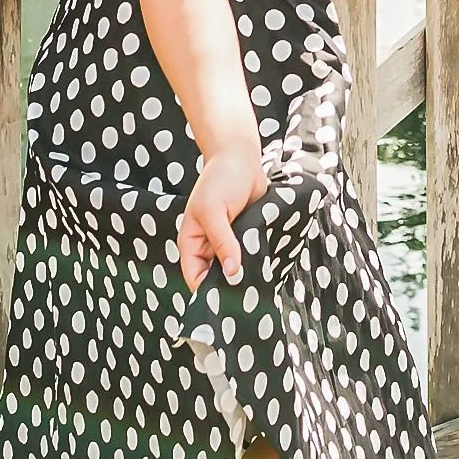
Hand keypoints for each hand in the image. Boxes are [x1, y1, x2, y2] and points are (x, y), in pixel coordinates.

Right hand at [178, 142, 266, 292]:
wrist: (241, 158)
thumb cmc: (220, 179)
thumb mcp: (214, 211)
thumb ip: (222, 242)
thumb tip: (232, 272)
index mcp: (192, 242)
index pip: (195, 278)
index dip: (207, 292)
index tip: (227, 301)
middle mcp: (208, 246)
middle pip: (215, 278)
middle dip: (229, 285)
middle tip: (248, 296)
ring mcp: (227, 242)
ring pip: (234, 269)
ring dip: (245, 273)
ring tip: (259, 284)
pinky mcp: (245, 237)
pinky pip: (249, 256)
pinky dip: (256, 262)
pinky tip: (267, 268)